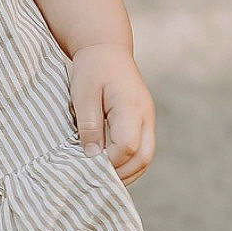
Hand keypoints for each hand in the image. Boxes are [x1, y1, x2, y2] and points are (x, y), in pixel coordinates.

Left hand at [68, 43, 154, 184]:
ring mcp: (148, 120)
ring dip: (127, 173)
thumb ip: (89, 125)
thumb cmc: (92, 69)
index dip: (109, 160)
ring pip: (146, 158)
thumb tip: (92, 156)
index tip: (87, 163)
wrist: (107, 50)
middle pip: (143, 157)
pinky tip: (110, 168)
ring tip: (102, 179)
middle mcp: (145, 116)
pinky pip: (142, 151)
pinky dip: (129, 164)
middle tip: (95, 180)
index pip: (127, 145)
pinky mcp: (144, 123)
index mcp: (130, 106)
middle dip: (121, 174)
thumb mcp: (83, 94)